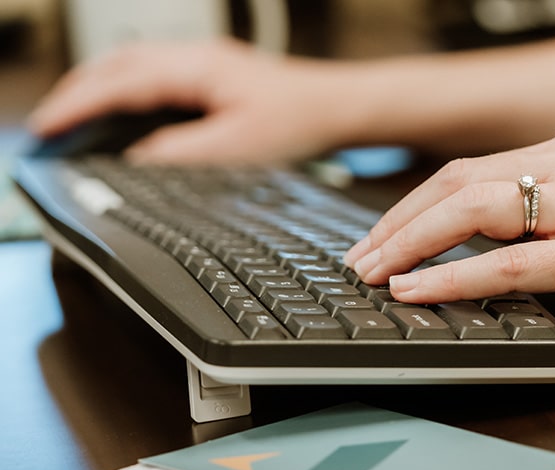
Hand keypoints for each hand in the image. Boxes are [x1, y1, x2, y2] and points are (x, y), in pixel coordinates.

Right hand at [28, 38, 356, 164]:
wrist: (342, 108)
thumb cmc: (302, 122)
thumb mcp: (236, 149)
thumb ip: (180, 154)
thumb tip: (134, 160)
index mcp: (195, 69)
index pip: (118, 83)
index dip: (77, 107)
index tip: (47, 130)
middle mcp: (195, 58)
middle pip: (116, 66)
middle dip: (76, 94)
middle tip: (48, 126)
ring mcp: (204, 64)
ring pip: (133, 68)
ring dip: (99, 90)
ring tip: (72, 119)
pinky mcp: (214, 77)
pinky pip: (155, 78)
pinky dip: (126, 94)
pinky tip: (122, 114)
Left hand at [345, 127, 554, 353]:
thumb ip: (545, 227)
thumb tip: (479, 258)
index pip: (469, 172)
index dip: (414, 206)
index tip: (381, 238)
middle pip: (457, 183)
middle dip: (397, 223)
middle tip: (358, 259)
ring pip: (474, 210)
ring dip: (410, 244)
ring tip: (372, 273)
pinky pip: (511, 264)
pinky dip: (455, 278)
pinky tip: (417, 291)